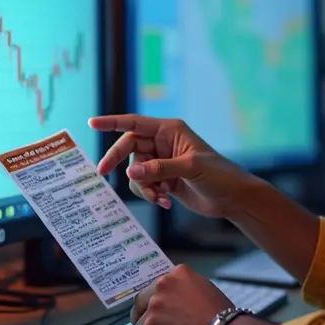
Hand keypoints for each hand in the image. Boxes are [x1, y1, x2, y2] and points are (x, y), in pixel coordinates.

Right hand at [88, 114, 257, 217]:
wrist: (232, 198)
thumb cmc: (219, 175)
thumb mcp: (190, 168)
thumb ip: (160, 168)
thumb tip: (131, 171)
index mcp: (170, 130)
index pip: (135, 123)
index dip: (112, 122)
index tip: (92, 123)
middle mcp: (163, 143)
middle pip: (129, 148)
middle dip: (117, 160)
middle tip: (102, 174)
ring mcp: (162, 162)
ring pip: (136, 170)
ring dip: (142, 185)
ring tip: (159, 197)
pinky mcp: (164, 180)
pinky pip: (144, 184)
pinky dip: (149, 194)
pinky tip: (165, 202)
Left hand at [130, 265, 232, 324]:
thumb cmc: (221, 316)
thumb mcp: (204, 290)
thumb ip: (185, 290)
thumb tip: (175, 299)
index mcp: (178, 273)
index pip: (157, 285)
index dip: (158, 299)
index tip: (161, 309)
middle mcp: (162, 285)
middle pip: (142, 300)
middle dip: (145, 312)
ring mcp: (154, 306)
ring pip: (140, 320)